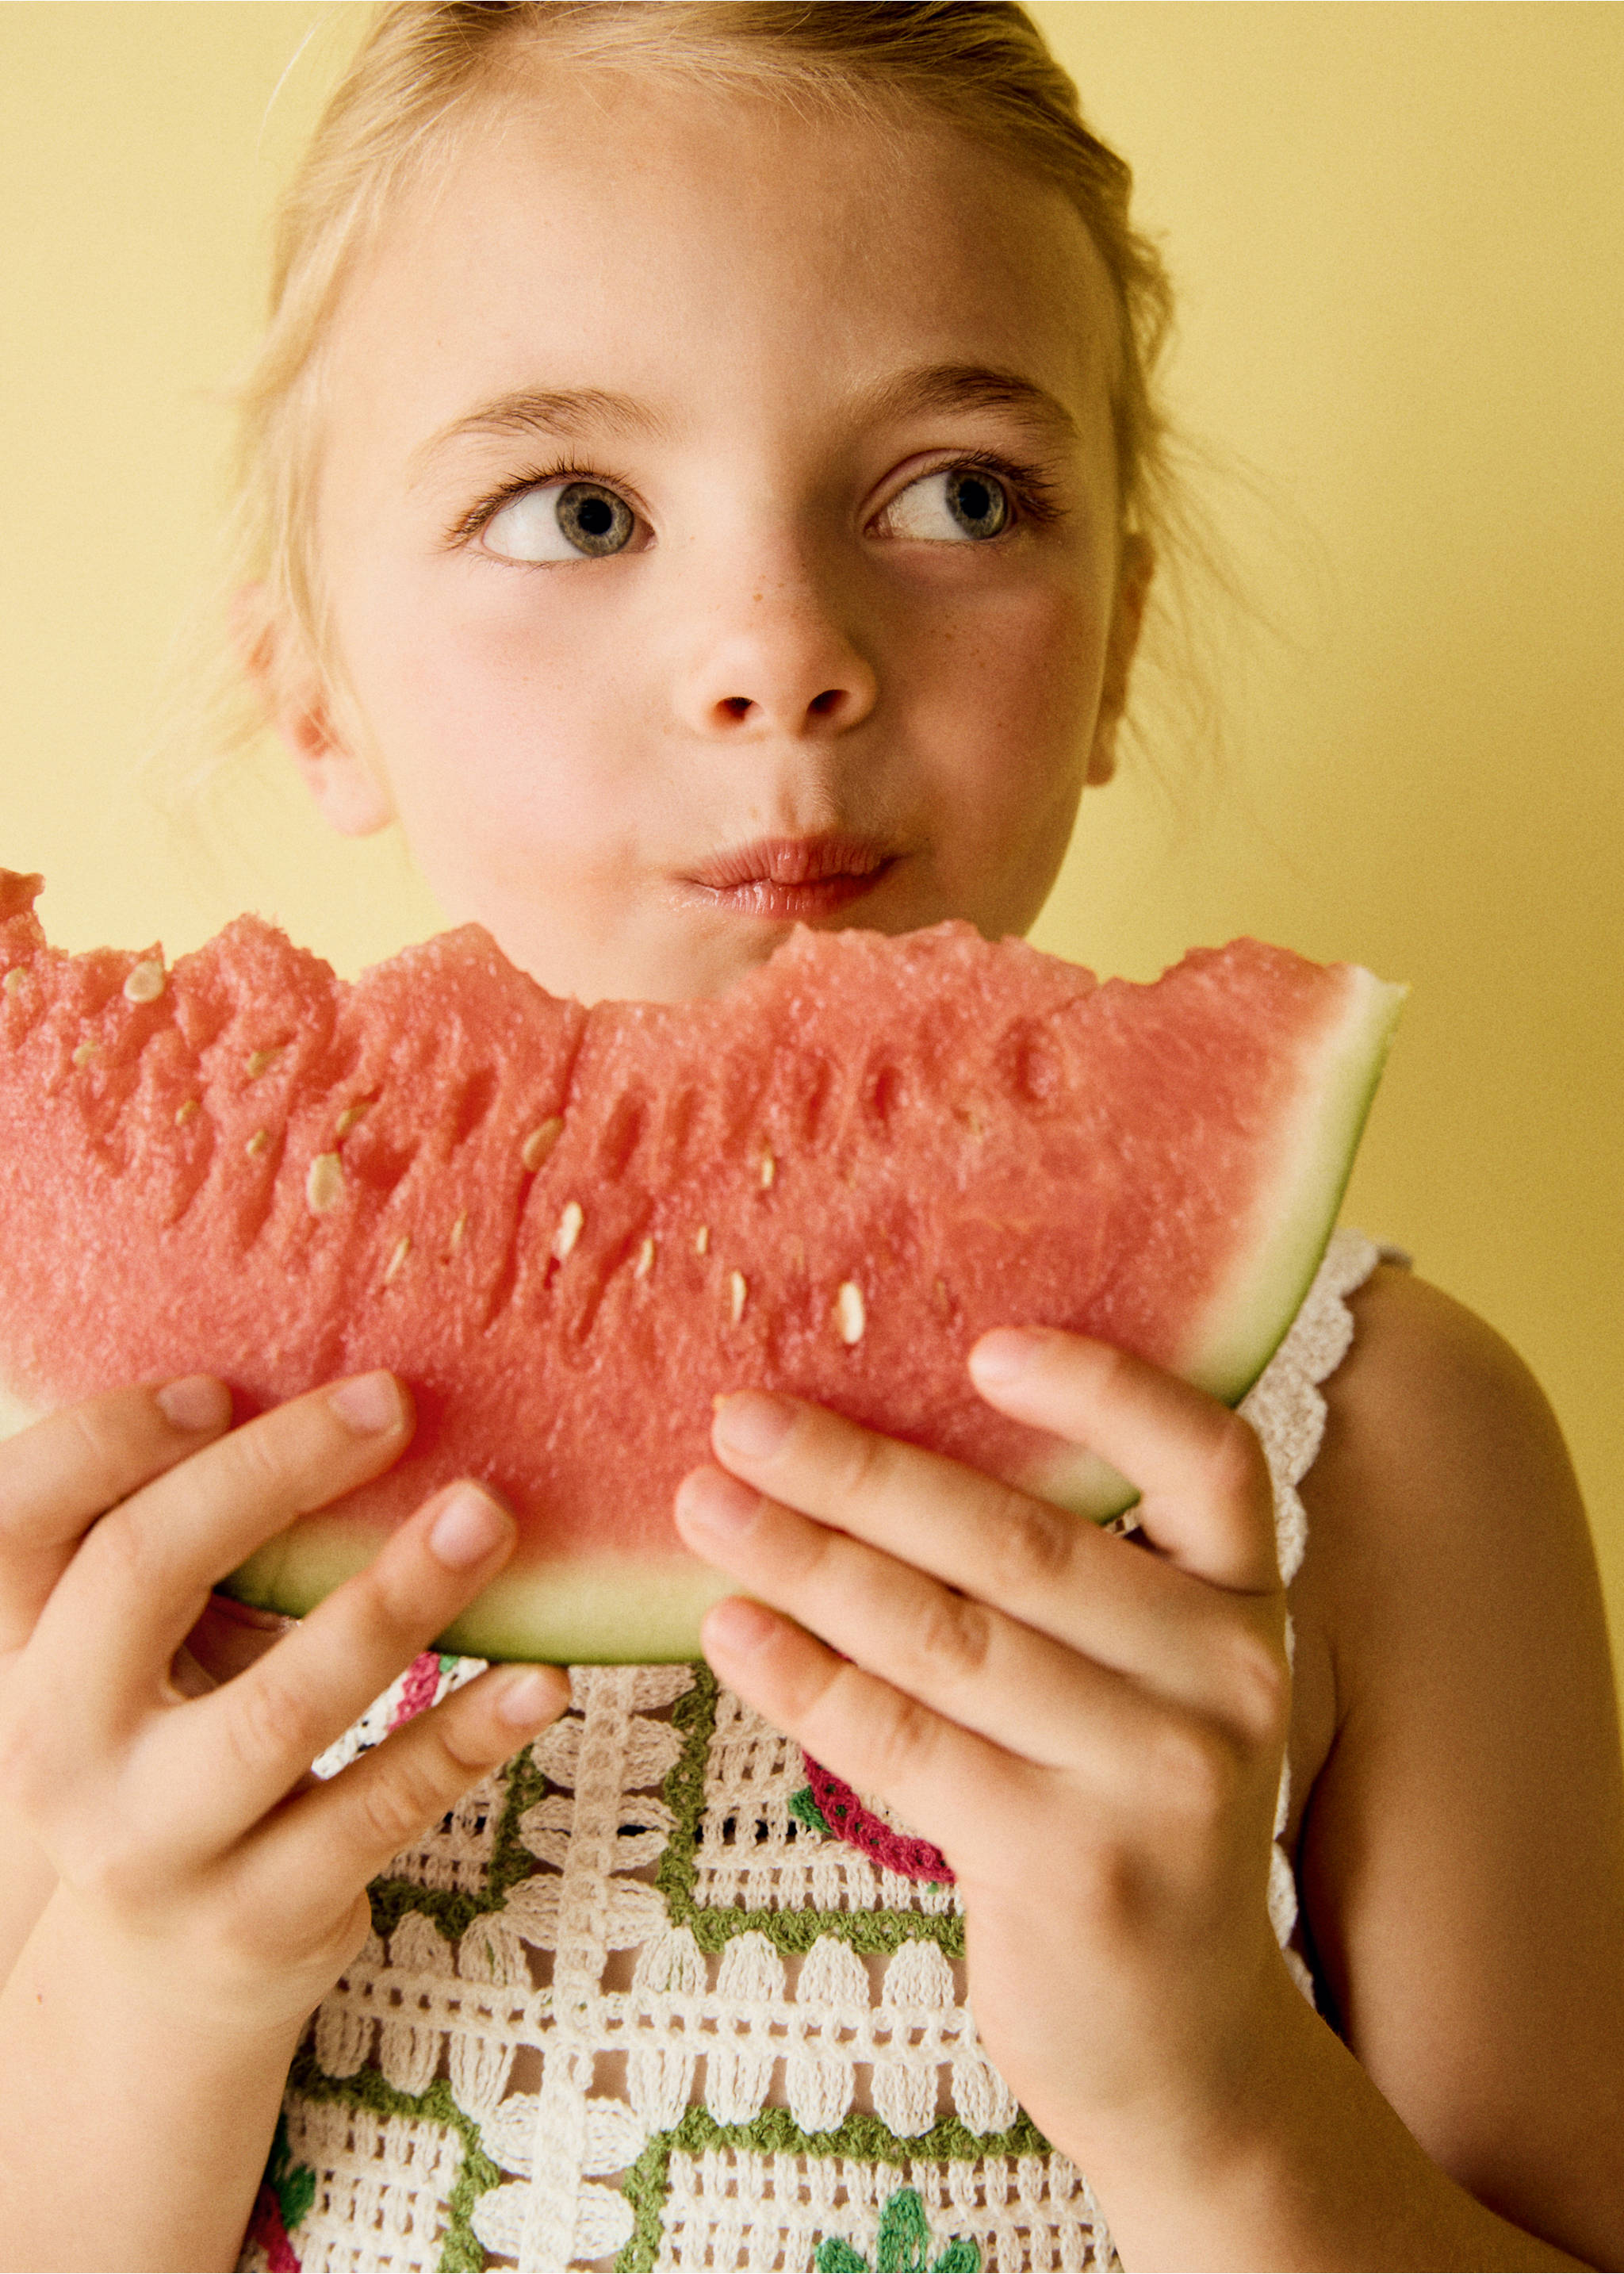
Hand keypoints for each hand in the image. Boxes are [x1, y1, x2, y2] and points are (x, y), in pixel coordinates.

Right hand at [0, 1374, 568, 2038]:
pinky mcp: (259, 1916)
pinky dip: (467, 1735)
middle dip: (273, 1474)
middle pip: (143, 1575)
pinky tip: (541, 1679)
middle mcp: (65, 1749)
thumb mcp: (138, 1668)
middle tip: (393, 1403)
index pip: (25, 1515)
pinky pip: (378, 1806)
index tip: (223, 1384)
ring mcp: (156, 1843)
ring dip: (394, 1597)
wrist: (148, 1994)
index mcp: (30, 1657)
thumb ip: (181, 1556)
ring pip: (281, 1705)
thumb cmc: (170, 1764)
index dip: (110, 1438)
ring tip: (488, 1516)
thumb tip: (321, 1392)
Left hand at [672, 1329, 1297, 2171]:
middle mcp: (1226, 1681)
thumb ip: (1078, 1579)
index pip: (1210, 1459)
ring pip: (944, 1637)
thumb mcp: (1151, 1685)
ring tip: (705, 1506)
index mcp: (1249, 1604)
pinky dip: (804, 1678)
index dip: (1105, 1391)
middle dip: (858, 1472)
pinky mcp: (1071, 1870)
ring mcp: (1157, 1780)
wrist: (1186, 2047)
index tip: (981, 1345)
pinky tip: (731, 1629)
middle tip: (739, 1416)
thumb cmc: (1130, 1817)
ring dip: (805, 1561)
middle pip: (1021, 1543)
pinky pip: (904, 1744)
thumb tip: (882, 1437)